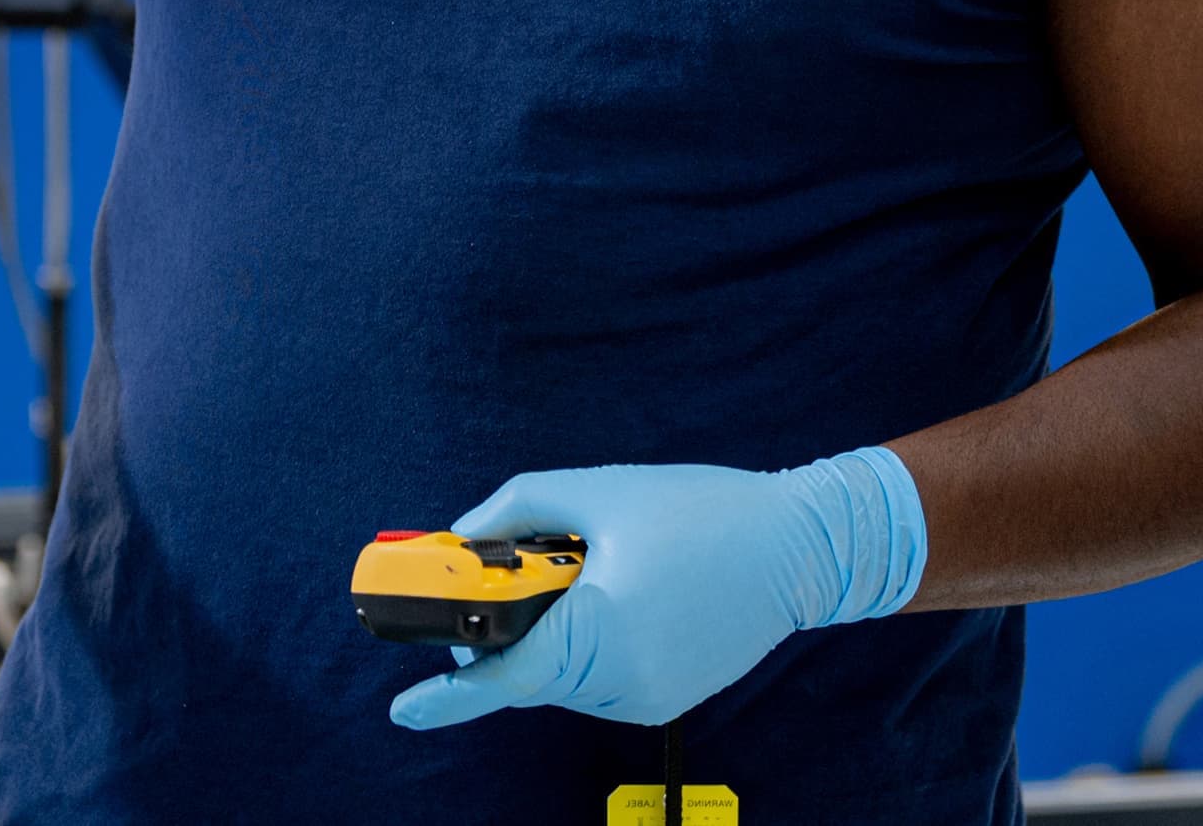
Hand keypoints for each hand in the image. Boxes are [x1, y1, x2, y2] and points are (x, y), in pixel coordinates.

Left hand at [386, 448, 926, 730]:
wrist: (799, 547)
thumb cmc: (700, 511)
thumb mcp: (593, 492)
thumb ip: (513, 512)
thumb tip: (461, 538)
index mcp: (600, 630)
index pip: (505, 675)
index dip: (448, 695)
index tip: (403, 709)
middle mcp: (622, 680)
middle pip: (527, 668)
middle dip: (505, 626)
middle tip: (513, 568)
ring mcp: (647, 698)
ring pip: (560, 675)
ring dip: (549, 631)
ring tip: (590, 568)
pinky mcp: (666, 701)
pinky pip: (596, 680)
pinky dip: (583, 644)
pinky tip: (617, 592)